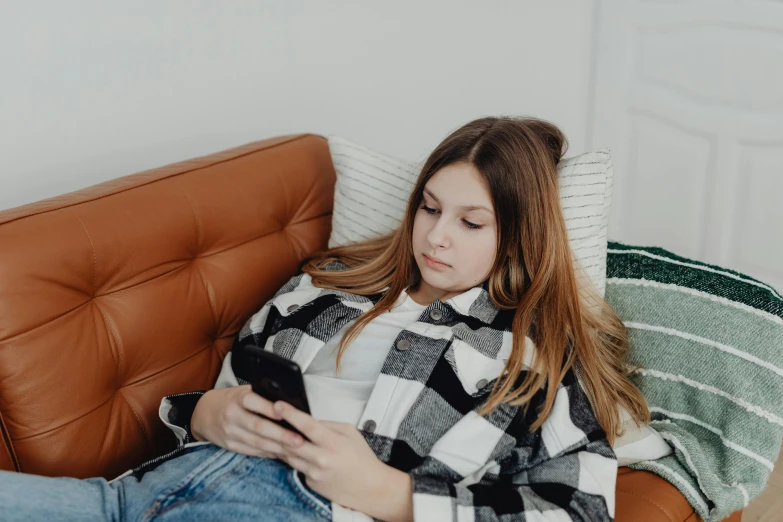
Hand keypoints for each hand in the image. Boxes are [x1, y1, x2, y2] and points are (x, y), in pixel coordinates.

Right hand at [190, 385, 304, 458]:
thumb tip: (291, 404)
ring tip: (296, 450)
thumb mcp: (243, 391)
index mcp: (237, 398)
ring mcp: (229, 432)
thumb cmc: (233, 399)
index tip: (286, 414)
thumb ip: (262, 395)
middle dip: (280, 434)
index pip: (254, 402)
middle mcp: (232, 415)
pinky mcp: (230, 446)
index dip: (269, 409)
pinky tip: (283, 454)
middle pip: (258, 426)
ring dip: (278, 447)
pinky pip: (252, 451)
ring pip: (256, 442)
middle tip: (300, 440)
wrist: (204, 413)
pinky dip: (268, 453)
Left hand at [272, 401, 409, 518]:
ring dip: (277, 442)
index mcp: (332, 443)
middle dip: (275, 427)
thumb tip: (308, 420)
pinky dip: (289, 457)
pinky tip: (284, 448)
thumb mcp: (350, 433)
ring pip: (287, 455)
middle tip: (264, 415)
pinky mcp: (309, 483)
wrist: (369, 487)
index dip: (291, 414)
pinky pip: (294, 466)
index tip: (278, 404)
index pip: (307, 426)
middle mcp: (320, 459)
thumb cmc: (361, 458)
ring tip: (268, 429)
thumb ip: (328, 424)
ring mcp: (313, 473)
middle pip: (290, 442)